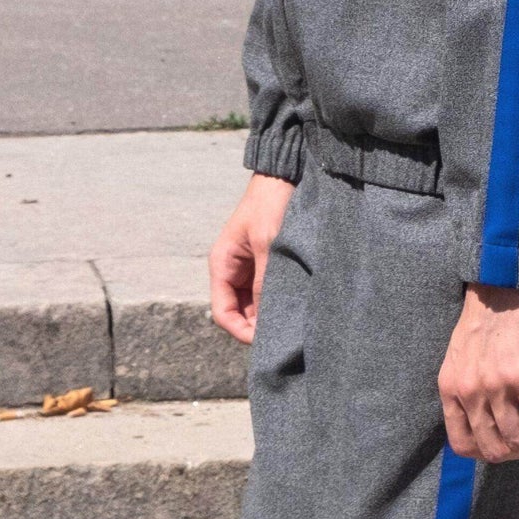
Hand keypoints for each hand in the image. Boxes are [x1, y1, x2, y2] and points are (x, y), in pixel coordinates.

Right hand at [208, 175, 294, 341]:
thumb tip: (267, 320)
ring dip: (271, 315)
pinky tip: (296, 307)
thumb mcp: (267, 244)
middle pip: (240, 314)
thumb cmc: (271, 204)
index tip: (267, 342)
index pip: (223, 313)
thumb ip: (265, 282)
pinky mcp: (267, 265)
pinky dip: (280, 302)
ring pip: (256, 306)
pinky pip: (269, 292)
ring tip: (294, 324)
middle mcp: (233, 271)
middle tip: (286, 337)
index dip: (241, 332)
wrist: (285, 176)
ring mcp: (250, 269)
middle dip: (258, 327)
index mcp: (222, 265)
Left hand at [438, 285, 518, 462]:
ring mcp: (496, 387)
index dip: (490, 452)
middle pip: (496, 449)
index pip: (462, 445)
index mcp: (450, 390)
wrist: (504, 286)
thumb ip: (468, 391)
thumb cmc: (487, 319)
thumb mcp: (462, 359)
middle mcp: (470, 393)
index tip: (510, 440)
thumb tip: (490, 424)